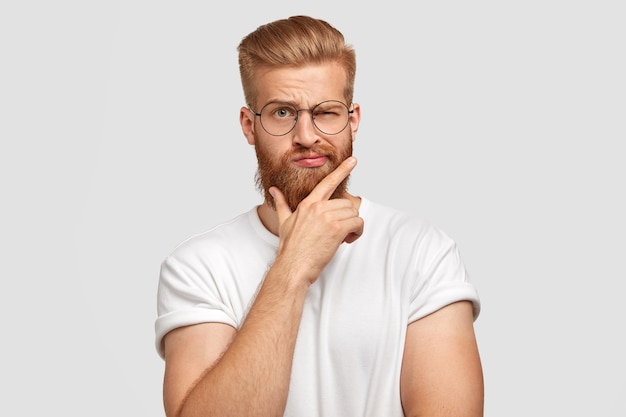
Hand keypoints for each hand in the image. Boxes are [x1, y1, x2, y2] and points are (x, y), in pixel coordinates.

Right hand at [270, 157, 363, 283]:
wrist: (293, 266)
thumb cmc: (290, 247)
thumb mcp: (284, 221)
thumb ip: (281, 203)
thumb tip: (274, 190)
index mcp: (308, 203)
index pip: (328, 182)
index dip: (342, 170)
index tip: (353, 161)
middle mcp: (318, 207)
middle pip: (347, 203)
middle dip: (347, 218)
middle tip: (340, 232)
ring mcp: (327, 217)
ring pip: (354, 213)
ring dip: (353, 226)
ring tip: (342, 238)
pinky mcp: (336, 229)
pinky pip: (357, 223)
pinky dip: (357, 232)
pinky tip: (347, 241)